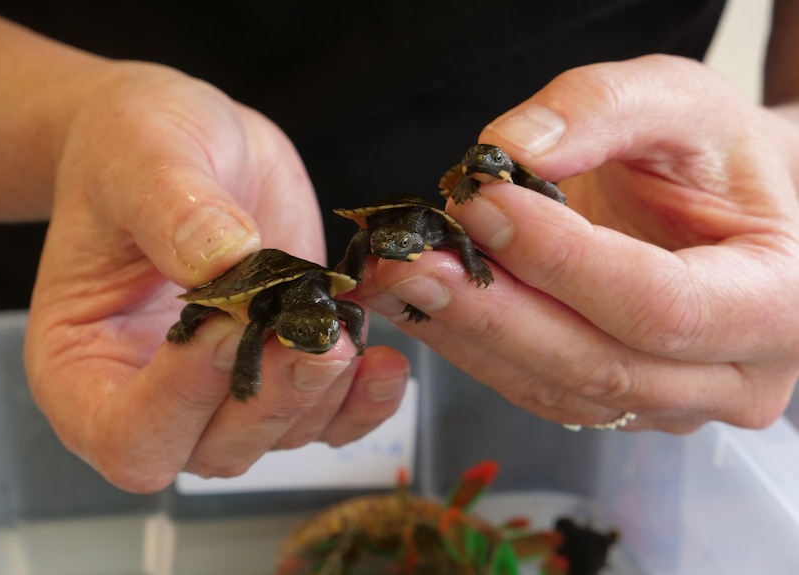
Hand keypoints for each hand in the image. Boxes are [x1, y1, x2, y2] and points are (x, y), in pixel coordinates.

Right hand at [24, 63, 408, 491]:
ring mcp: (225, 389)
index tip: (227, 323)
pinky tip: (385, 363)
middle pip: (214, 451)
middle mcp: (154, 396)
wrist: (187, 144)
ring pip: (280, 437)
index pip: (126, 434)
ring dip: (322, 394)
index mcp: (83, 367)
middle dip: (272, 401)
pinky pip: (326, 418)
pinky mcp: (282, 368)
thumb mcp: (138, 156)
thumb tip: (224, 259)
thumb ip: (171, 208)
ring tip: (347, 330)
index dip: (180, 400)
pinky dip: (361, 403)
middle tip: (315, 338)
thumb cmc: (132, 149)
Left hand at [362, 55, 798, 432]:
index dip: (560, 259)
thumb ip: (598, 112)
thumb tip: (507, 154)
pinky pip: (534, 389)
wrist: (722, 205)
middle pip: (598, 363)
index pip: (658, 304)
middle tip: (410, 261)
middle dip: (493, 310)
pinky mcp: (615, 403)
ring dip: (468, 333)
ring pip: (557, 387)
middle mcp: (734, 376)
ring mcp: (672, 403)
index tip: (481, 204)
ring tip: (397, 278)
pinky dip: (473, 347)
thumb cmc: (715, 155)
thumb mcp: (675, 101)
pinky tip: (423, 303)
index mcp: (778, 302)